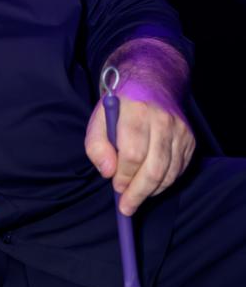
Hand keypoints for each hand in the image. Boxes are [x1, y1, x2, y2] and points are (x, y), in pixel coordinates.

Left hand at [85, 86, 195, 214]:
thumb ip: (96, 144)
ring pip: (169, 173)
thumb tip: (107, 171)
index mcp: (136, 110)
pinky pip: (179, 170)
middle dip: (139, 192)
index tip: (115, 187)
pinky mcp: (189, 138)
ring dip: (151, 190)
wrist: (152, 80)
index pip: (132, 153)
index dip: (124, 175)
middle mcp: (162, 119)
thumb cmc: (121, 104)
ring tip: (136, 195)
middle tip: (127, 206)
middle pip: (154, 168)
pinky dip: (164, 182)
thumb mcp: (99, 117)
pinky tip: (151, 182)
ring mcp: (179, 129)